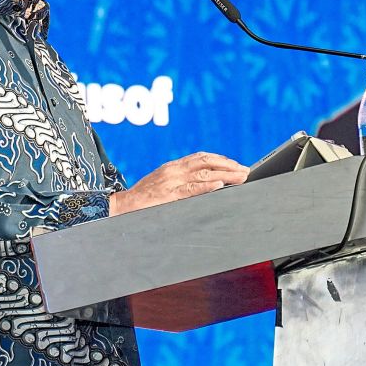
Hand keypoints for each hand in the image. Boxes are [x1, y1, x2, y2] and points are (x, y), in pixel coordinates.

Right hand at [109, 152, 247, 215]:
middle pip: (206, 162)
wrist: (120, 207)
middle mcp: (173, 171)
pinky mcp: (167, 196)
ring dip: (225, 175)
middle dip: (228, 165)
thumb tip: (203, 184)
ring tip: (241, 177)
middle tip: (245, 171)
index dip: (220, 159)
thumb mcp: (161, 184)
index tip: (235, 164)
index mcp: (172, 167)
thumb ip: (180, 182)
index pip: (200, 157)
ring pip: (203, 174)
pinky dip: (206, 186)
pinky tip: (219, 185)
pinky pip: (190, 189)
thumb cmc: (142, 199)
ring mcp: (170, 182)